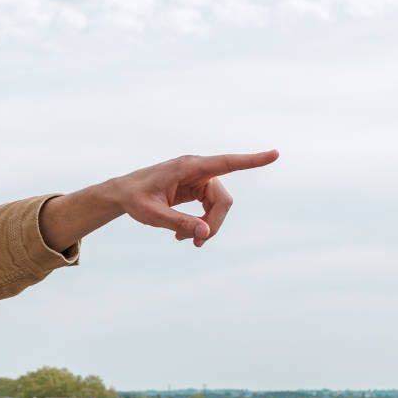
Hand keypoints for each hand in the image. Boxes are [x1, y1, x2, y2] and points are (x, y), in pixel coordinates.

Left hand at [110, 150, 278, 246]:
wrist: (122, 194)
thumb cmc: (135, 199)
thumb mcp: (153, 215)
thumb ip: (179, 223)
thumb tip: (205, 234)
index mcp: (189, 167)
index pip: (227, 163)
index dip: (253, 160)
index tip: (275, 154)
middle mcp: (197, 169)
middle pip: (223, 199)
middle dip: (214, 223)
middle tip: (196, 244)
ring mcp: (198, 178)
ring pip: (218, 205)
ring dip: (207, 226)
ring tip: (185, 242)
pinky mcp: (195, 188)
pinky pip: (209, 207)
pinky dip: (201, 223)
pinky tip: (184, 235)